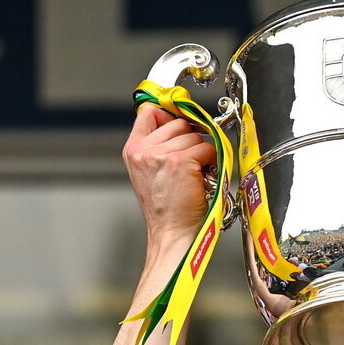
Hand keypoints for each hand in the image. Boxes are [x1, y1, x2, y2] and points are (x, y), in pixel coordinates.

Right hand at [122, 104, 216, 250]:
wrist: (172, 233)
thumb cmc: (166, 210)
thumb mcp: (149, 174)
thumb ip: (155, 148)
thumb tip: (177, 127)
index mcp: (133, 150)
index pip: (149, 111)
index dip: (169, 115)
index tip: (180, 126)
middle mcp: (144, 150)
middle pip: (178, 123)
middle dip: (189, 140)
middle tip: (190, 163)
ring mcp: (162, 154)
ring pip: (194, 136)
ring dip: (200, 154)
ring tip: (194, 175)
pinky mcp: (181, 161)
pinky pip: (205, 148)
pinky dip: (210, 162)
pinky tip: (202, 178)